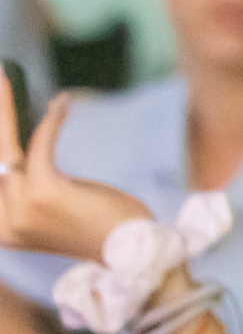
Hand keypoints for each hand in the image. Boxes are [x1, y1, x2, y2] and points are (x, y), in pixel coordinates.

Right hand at [0, 87, 153, 264]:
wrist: (137, 254)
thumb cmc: (101, 227)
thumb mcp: (55, 208)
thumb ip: (28, 187)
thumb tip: (13, 154)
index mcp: (2, 231)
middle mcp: (4, 224)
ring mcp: (21, 210)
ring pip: (9, 151)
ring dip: (8, 113)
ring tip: (5, 79)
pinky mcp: (44, 193)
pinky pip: (41, 145)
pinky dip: (51, 121)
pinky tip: (61, 102)